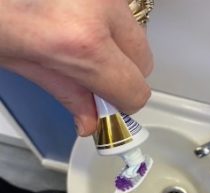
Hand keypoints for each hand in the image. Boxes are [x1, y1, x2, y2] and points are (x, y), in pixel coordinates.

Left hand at [0, 0, 152, 135]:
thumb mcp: (22, 61)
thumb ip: (66, 93)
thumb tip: (90, 120)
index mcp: (81, 41)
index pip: (134, 90)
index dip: (124, 104)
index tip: (112, 106)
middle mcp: (101, 7)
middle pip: (143, 61)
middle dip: (123, 75)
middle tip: (96, 79)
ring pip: (136, 34)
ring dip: (118, 49)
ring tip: (84, 47)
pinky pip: (120, 12)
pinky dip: (108, 25)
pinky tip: (81, 24)